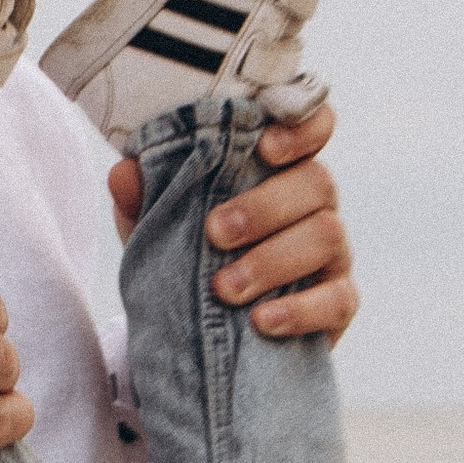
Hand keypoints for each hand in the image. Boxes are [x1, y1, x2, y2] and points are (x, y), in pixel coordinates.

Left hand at [108, 96, 357, 342]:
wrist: (210, 337)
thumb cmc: (193, 260)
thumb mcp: (160, 228)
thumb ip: (144, 199)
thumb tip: (123, 174)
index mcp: (281, 168)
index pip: (313, 125)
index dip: (302, 125)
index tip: (264, 145)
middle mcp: (315, 203)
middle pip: (318, 181)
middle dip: (264, 206)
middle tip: (215, 233)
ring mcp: (334, 252)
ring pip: (327, 234)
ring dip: (272, 259)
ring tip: (225, 288)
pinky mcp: (340, 301)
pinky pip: (338, 299)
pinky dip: (299, 310)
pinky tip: (262, 321)